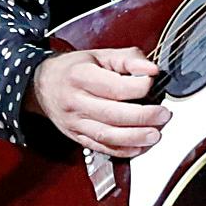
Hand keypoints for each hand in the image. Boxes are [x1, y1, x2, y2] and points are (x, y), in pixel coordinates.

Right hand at [28, 47, 167, 154]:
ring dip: (135, 137)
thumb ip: (128, 59)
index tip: (152, 82)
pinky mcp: (77, 136)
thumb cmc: (73, 69)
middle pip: (113, 114)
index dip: (140, 87)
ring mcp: (75, 122)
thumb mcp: (99, 55)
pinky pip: (101, 147)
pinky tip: (138, 147)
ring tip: (155, 135)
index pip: (115, 87)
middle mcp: (76, 101)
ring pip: (107, 135)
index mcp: (81, 76)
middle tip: (163, 115)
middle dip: (143, 117)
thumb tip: (151, 70)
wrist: (42, 86)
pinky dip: (122, 150)